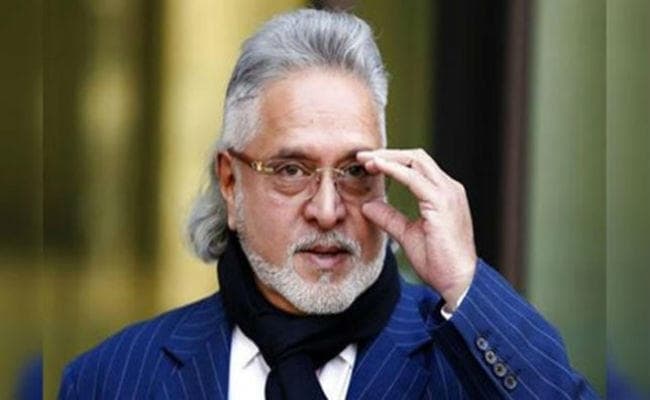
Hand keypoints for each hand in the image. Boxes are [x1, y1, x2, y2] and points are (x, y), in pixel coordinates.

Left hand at [357, 149, 476, 307]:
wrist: (458, 283)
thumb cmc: (438, 262)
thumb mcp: (407, 235)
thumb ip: (390, 218)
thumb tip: (368, 205)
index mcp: (443, 194)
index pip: (417, 166)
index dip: (391, 161)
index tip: (367, 163)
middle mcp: (449, 188)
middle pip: (417, 157)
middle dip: (388, 153)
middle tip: (362, 156)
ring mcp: (448, 193)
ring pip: (416, 160)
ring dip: (388, 157)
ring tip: (366, 159)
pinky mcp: (442, 203)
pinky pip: (415, 178)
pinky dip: (394, 169)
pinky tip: (377, 167)